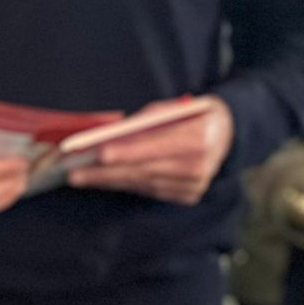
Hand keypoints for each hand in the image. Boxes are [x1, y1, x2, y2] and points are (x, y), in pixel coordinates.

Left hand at [68, 97, 234, 204]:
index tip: (98, 154)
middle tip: (75, 172)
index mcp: (199, 138)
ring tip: (82, 176)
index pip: (155, 147)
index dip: (125, 152)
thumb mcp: (174, 108)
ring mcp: (194, 185)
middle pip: (143, 171)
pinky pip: (149, 190)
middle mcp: (198, 166)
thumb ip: (146, 121)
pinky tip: (107, 180)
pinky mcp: (187, 196)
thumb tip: (111, 135)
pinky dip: (127, 183)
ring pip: (142, 184)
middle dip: (106, 172)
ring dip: (110, 180)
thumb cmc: (194, 115)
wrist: (227, 133)